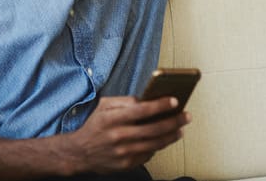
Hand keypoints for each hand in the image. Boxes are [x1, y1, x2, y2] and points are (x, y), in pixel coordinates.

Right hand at [63, 96, 190, 173]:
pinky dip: (158, 147)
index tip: (175, 101)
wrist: (79, 153)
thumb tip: (145, 100)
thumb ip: (124, 101)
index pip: (142, 110)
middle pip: (153, 129)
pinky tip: (164, 139)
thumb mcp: (104, 106)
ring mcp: (123, 152)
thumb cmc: (94, 126)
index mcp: (112, 118)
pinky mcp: (126, 164)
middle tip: (186, 116)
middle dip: (174, 121)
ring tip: (180, 129)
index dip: (160, 105)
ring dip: (171, 136)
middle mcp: (119, 136)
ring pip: (155, 144)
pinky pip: (148, 155)